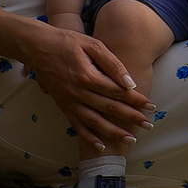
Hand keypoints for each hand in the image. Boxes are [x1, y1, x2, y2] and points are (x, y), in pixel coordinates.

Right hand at [25, 20, 149, 153]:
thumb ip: (111, 63)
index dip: (136, 100)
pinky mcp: (61, 105)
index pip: (118, 92)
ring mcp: (68, 101)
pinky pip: (76, 125)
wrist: (36, 47)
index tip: (151, 106)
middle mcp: (78, 92)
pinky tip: (100, 146)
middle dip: (131, 117)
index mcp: (87, 76)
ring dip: (113, 132)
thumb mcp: (92, 44)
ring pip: (94, 121)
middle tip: (148, 125)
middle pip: (109, 108)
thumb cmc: (67, 41)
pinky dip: (88, 137)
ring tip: (130, 139)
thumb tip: (129, 82)